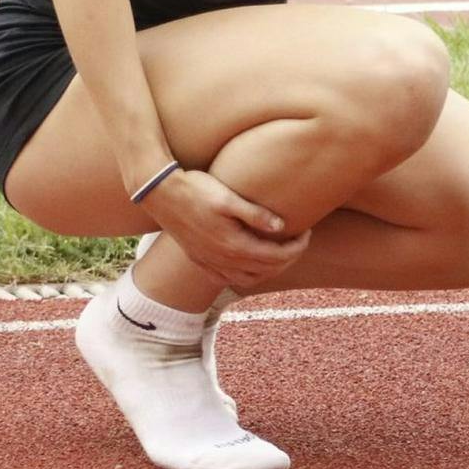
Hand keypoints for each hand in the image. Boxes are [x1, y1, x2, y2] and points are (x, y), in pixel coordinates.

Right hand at [142, 169, 310, 289]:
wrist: (160, 194)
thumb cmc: (196, 190)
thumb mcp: (228, 198)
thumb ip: (255, 214)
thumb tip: (281, 226)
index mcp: (232, 245)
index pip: (275, 256)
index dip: (296, 248)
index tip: (308, 233)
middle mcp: (221, 259)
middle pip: (265, 271)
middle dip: (288, 259)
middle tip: (300, 242)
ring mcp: (208, 262)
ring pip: (247, 279)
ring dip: (269, 270)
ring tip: (281, 252)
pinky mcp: (198, 259)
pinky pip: (227, 278)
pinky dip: (246, 275)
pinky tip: (251, 261)